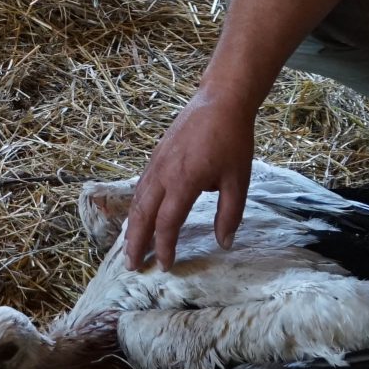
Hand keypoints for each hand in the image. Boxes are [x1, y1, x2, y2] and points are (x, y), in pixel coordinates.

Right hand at [126, 87, 256, 269]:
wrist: (220, 102)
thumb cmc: (233, 141)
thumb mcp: (239, 180)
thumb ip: (230, 214)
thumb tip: (224, 243)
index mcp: (183, 182)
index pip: (167, 223)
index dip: (164, 247)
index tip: (165, 266)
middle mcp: (163, 174)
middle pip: (142, 215)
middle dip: (135, 242)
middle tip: (131, 266)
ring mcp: (156, 164)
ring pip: (137, 201)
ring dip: (131, 227)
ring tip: (129, 248)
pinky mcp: (155, 157)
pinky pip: (140, 187)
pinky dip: (135, 207)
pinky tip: (137, 217)